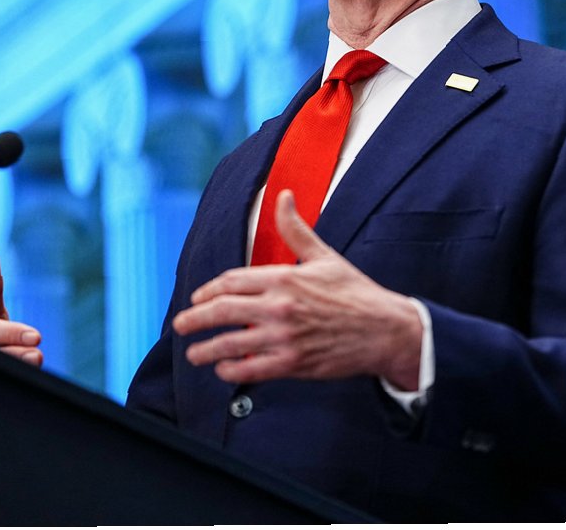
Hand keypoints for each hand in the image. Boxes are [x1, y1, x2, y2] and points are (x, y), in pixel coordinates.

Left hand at [173, 190, 421, 388]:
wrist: (385, 330)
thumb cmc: (355, 292)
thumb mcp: (324, 256)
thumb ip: (295, 229)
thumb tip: (283, 195)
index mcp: (284, 277)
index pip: (231, 281)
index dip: (208, 290)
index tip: (199, 298)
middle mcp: (279, 306)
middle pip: (221, 311)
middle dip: (194, 319)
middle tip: (181, 325)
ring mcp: (284, 336)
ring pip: (230, 344)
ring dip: (205, 350)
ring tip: (194, 354)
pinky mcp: (292, 363)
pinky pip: (250, 368)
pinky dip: (231, 370)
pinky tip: (224, 369)